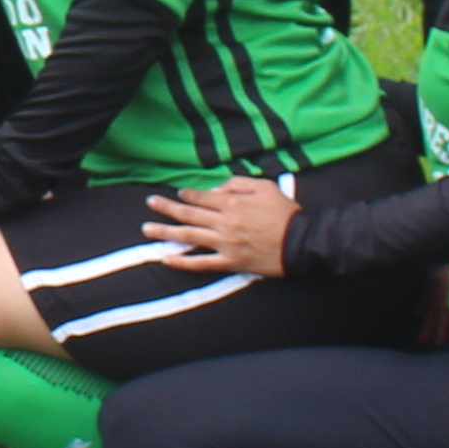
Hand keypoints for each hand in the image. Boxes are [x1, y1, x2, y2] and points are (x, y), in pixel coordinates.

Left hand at [152, 175, 295, 276]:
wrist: (302, 242)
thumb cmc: (286, 212)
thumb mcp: (265, 186)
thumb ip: (239, 183)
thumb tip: (217, 189)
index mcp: (232, 203)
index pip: (201, 198)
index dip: (187, 195)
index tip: (177, 194)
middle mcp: (224, 222)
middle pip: (188, 215)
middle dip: (166, 208)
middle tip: (150, 203)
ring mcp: (226, 244)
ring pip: (189, 237)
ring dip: (166, 232)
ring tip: (147, 229)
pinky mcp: (231, 263)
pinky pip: (203, 263)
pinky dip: (184, 262)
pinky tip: (167, 259)